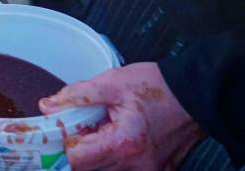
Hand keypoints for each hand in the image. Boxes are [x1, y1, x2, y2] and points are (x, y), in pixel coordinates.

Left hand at [40, 63, 201, 169]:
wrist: (196, 94)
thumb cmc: (159, 86)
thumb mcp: (111, 83)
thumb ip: (76, 96)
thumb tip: (48, 107)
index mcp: (124, 143)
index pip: (77, 160)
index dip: (65, 143)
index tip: (64, 128)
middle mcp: (138, 166)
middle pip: (88, 170)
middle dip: (79, 149)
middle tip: (83, 127)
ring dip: (96, 155)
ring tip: (102, 131)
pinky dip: (114, 159)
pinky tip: (116, 139)